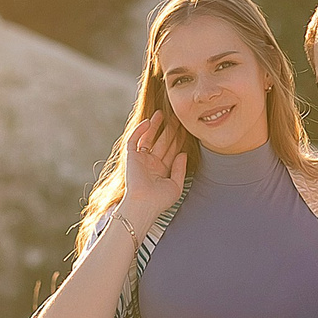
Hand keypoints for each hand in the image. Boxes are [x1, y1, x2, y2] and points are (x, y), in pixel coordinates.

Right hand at [117, 110, 187, 226]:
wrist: (144, 204)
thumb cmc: (159, 200)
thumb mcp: (176, 185)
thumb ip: (180, 169)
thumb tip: (183, 153)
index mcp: (161, 170)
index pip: (172, 151)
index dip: (178, 139)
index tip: (187, 128)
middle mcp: (151, 163)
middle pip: (162, 142)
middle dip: (169, 130)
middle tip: (178, 116)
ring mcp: (141, 159)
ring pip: (149, 138)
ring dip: (155, 126)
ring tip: (162, 113)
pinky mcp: (131, 157)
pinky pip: (134, 140)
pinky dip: (140, 130)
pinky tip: (149, 121)